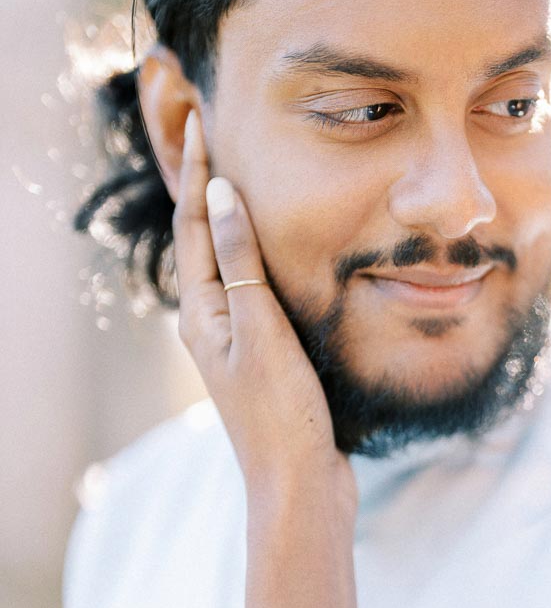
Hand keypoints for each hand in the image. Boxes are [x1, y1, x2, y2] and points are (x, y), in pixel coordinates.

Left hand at [173, 111, 353, 512]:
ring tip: (237, 174)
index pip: (194, 225)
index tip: (202, 122)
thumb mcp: (260, 331)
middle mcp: (210, 322)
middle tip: (209, 134)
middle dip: (204, 185)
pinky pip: (251, 287)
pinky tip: (275, 248)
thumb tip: (220, 194)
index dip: (197, 172)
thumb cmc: (282, 415)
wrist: (300, 486)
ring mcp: (235, 340)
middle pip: (201, 238)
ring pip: (226, 262)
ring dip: (229, 216)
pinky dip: (257, 253)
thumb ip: (241, 263)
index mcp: (202, 313)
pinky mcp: (262, 355)